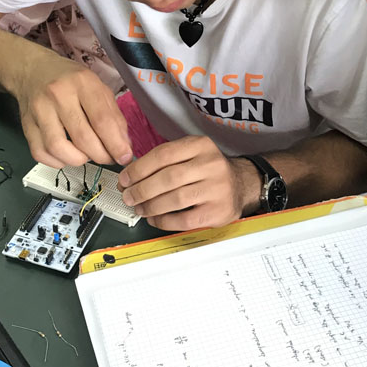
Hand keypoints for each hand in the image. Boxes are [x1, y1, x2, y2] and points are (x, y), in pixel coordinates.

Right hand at [13, 51, 132, 168]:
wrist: (33, 70)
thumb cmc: (70, 80)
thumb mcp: (98, 87)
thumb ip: (114, 115)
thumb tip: (123, 146)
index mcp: (82, 82)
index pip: (102, 120)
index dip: (116, 144)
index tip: (124, 156)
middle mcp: (58, 95)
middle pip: (83, 138)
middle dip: (101, 156)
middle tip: (108, 157)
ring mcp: (39, 111)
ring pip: (59, 149)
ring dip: (79, 160)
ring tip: (87, 154)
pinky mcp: (26, 125)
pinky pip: (41, 153)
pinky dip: (58, 161)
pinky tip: (67, 155)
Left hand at [117, 135, 259, 229]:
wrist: (241, 185)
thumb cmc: (207, 171)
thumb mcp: (191, 154)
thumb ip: (164, 161)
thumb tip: (130, 177)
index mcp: (201, 145)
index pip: (163, 155)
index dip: (139, 169)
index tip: (125, 179)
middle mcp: (211, 164)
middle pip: (167, 178)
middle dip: (141, 189)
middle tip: (128, 197)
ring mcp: (217, 189)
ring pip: (174, 199)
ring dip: (150, 206)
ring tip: (139, 208)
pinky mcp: (218, 212)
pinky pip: (184, 220)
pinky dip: (164, 221)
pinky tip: (154, 219)